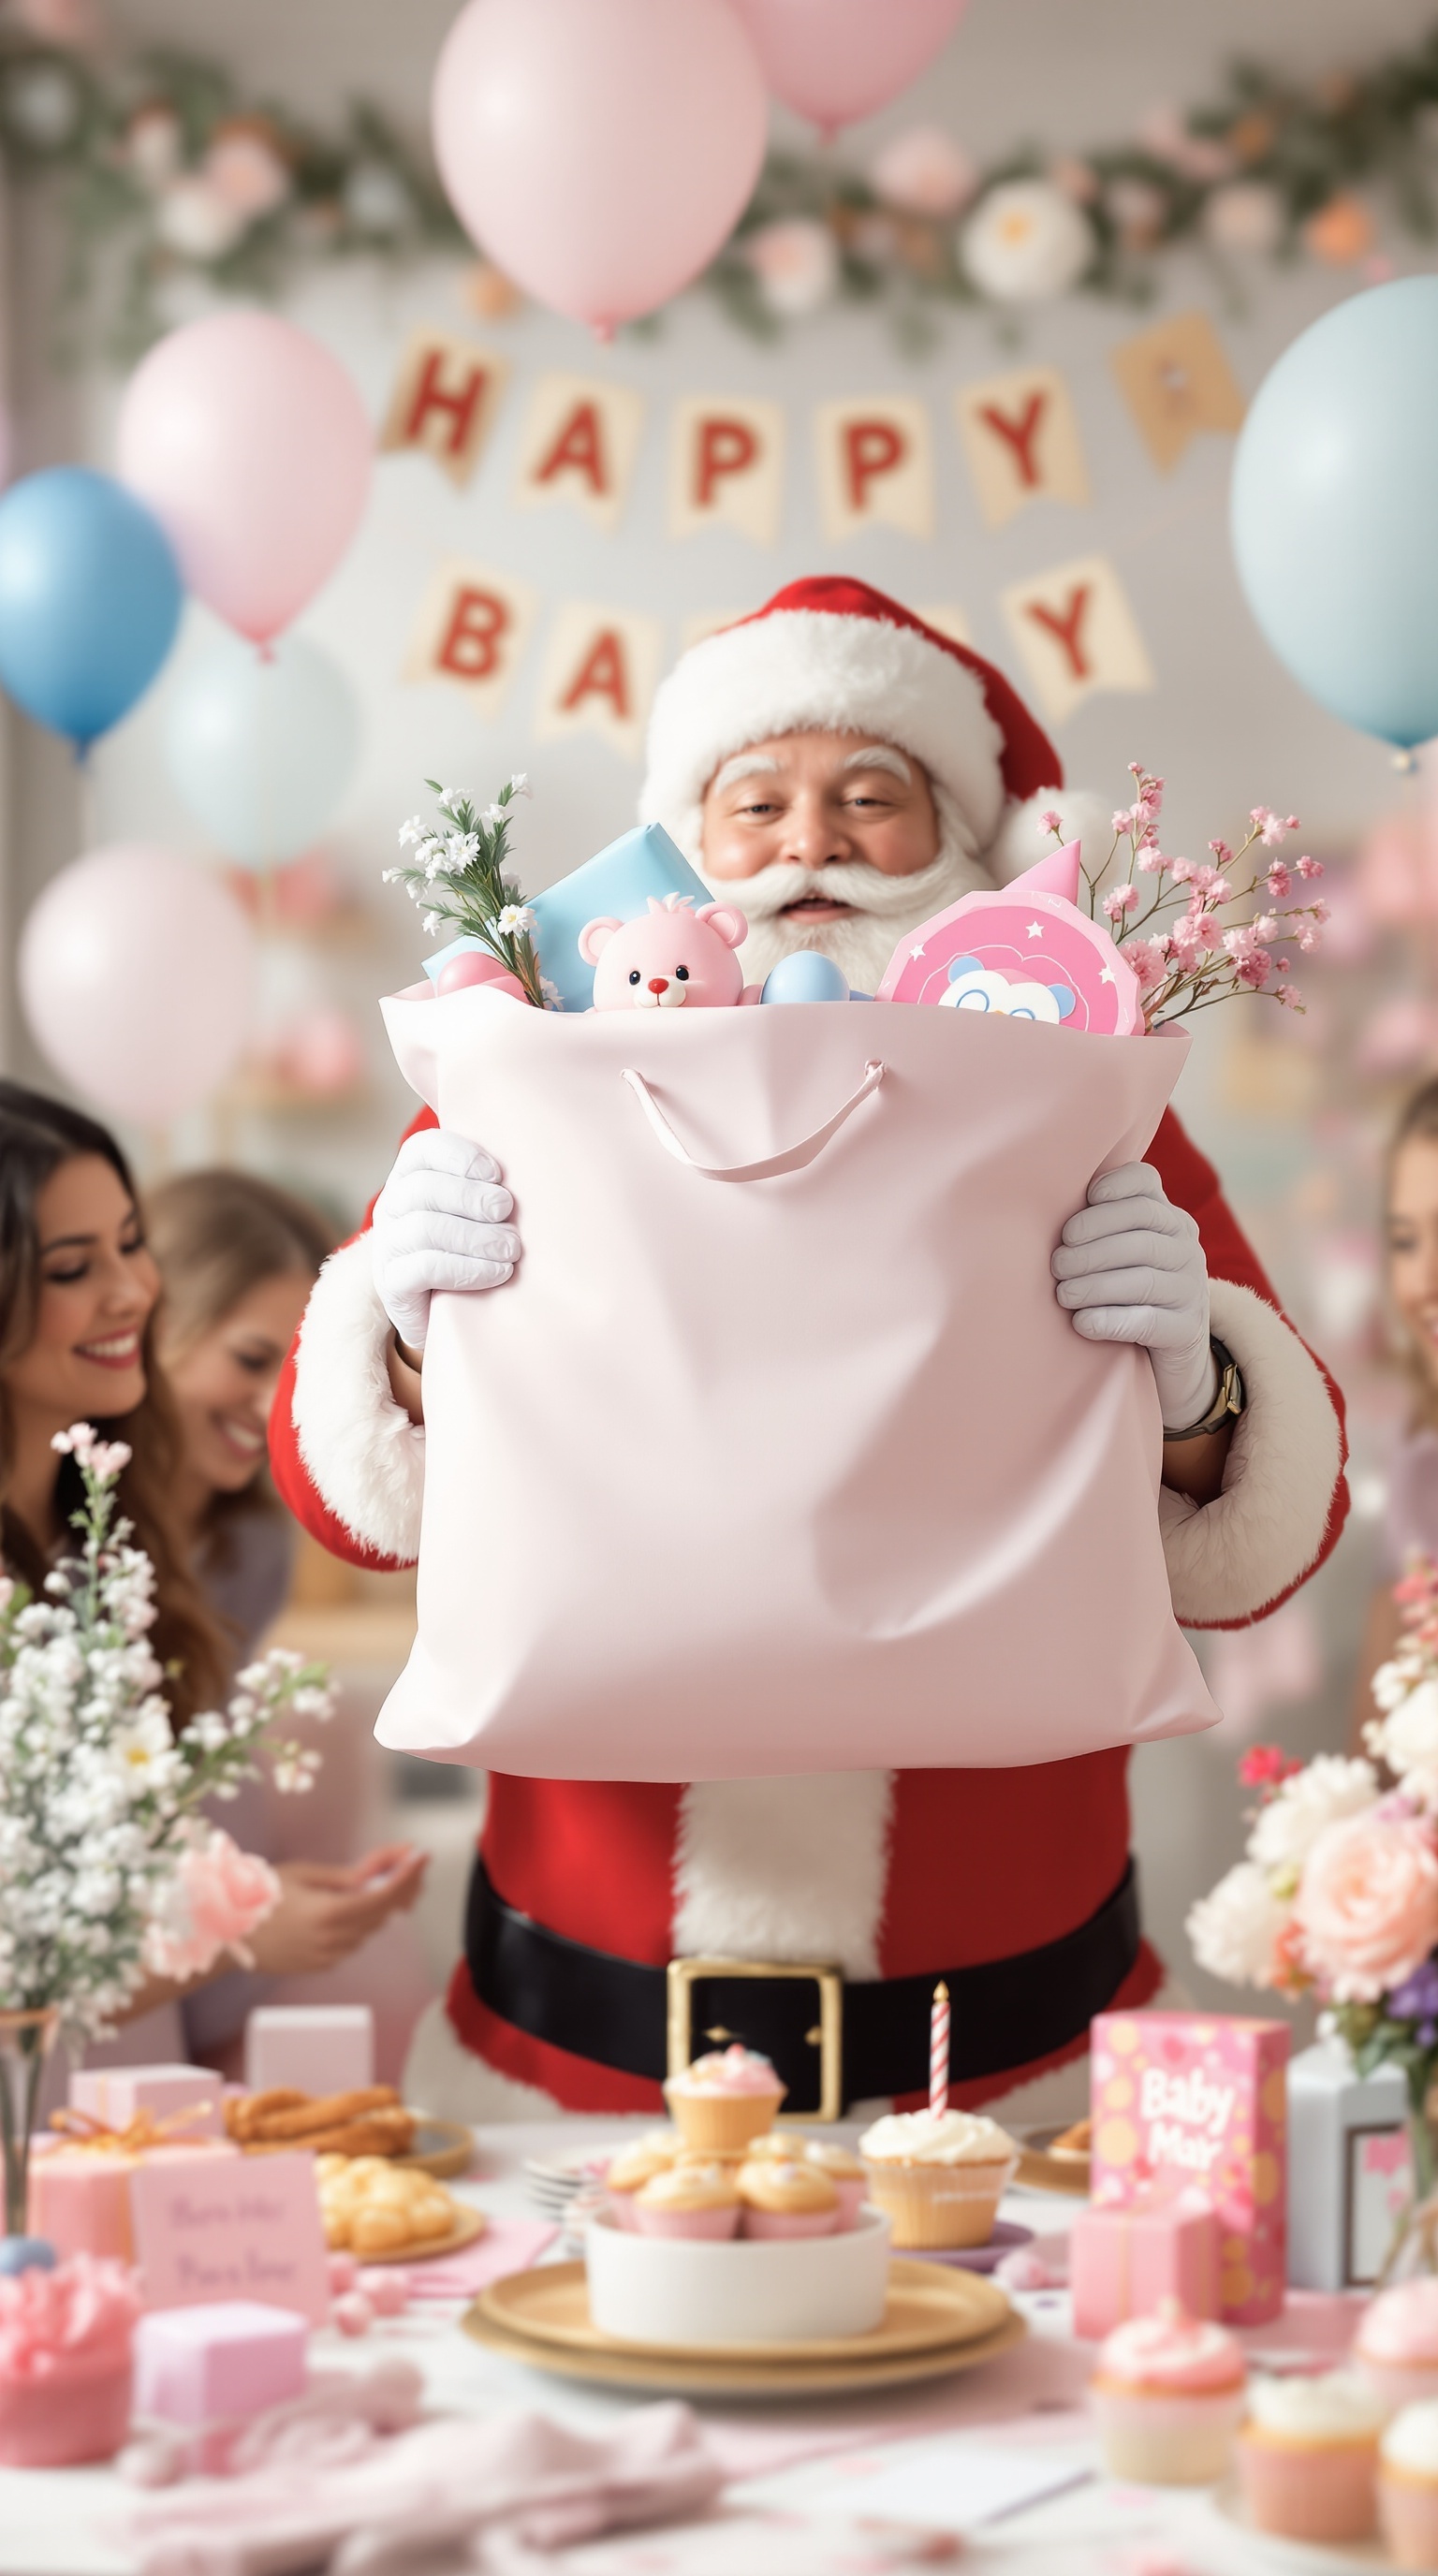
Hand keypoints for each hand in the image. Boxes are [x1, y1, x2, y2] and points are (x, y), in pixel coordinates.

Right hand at [245, 1845, 428, 1975]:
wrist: (227, 1936)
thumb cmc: (261, 1896)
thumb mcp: (302, 1875)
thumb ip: (344, 1878)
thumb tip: (376, 1875)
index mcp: (330, 1913)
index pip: (383, 1896)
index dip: (407, 1875)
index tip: (421, 1856)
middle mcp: (334, 1939)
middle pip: (384, 1913)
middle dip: (402, 1886)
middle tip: (412, 1862)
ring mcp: (329, 1956)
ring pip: (370, 1929)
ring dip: (382, 1905)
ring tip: (387, 1878)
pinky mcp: (322, 1966)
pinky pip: (353, 1941)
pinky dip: (361, 1922)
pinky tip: (357, 1905)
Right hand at [371, 1128, 519, 1353]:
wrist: (448, 1315)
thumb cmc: (472, 1250)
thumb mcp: (479, 1212)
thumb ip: (491, 1186)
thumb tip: (531, 1169)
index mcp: (410, 1178)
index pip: (422, 1149)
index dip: (459, 1156)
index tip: (496, 1175)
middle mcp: (392, 1207)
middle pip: (423, 1188)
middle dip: (471, 1197)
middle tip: (506, 1211)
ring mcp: (387, 1246)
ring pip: (423, 1228)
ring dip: (475, 1237)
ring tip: (510, 1248)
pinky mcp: (392, 1284)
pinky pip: (423, 1268)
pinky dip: (466, 1269)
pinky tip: (499, 1272)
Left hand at [1051, 1162, 1214, 1432]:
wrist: (1171, 1355)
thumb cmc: (1127, 1292)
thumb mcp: (1121, 1251)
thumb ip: (1096, 1224)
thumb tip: (1037, 1207)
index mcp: (1168, 1217)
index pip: (1145, 1183)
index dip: (1108, 1189)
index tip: (1074, 1219)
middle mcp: (1187, 1247)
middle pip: (1139, 1232)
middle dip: (1089, 1248)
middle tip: (1057, 1265)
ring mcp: (1191, 1288)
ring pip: (1142, 1279)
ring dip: (1093, 1285)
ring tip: (1063, 1295)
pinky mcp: (1187, 1330)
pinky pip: (1147, 1321)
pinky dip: (1108, 1320)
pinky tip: (1082, 1323)